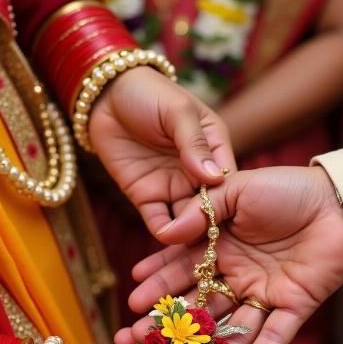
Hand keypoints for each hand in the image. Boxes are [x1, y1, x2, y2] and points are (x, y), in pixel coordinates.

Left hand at [89, 67, 235, 234]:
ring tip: (194, 251)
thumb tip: (214, 177)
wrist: (106, 94)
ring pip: (187, 219)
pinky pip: (158, 220)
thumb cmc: (148, 93)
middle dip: (212, 226)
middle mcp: (197, 174)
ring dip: (189, 235)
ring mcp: (172, 186)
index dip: (233, 201)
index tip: (236, 220)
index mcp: (214, 149)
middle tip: (216, 244)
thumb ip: (194, 143)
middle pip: (211, 207)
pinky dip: (163, 232)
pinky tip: (167, 240)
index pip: (229, 181)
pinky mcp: (146, 196)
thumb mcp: (178, 111)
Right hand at [117, 166, 342, 343]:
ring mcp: (264, 294)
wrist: (337, 200)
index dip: (159, 282)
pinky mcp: (293, 308)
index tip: (134, 298)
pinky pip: (273, 339)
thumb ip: (201, 211)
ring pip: (231, 328)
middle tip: (140, 338)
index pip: (183, 268)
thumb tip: (163, 233)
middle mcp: (238, 275)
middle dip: (171, 321)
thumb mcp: (237, 190)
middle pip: (200, 304)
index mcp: (221, 246)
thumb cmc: (286, 189)